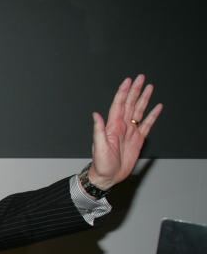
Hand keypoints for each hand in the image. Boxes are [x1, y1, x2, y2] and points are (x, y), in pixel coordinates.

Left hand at [88, 75, 162, 189]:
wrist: (108, 176)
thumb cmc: (101, 163)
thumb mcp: (99, 146)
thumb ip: (98, 129)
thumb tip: (95, 114)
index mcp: (112, 126)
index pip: (119, 104)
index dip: (123, 92)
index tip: (128, 81)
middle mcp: (122, 126)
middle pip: (130, 104)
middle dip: (135, 90)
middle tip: (141, 78)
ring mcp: (130, 132)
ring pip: (139, 111)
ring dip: (144, 99)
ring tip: (149, 87)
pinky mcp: (138, 140)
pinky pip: (147, 124)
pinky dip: (152, 116)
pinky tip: (157, 107)